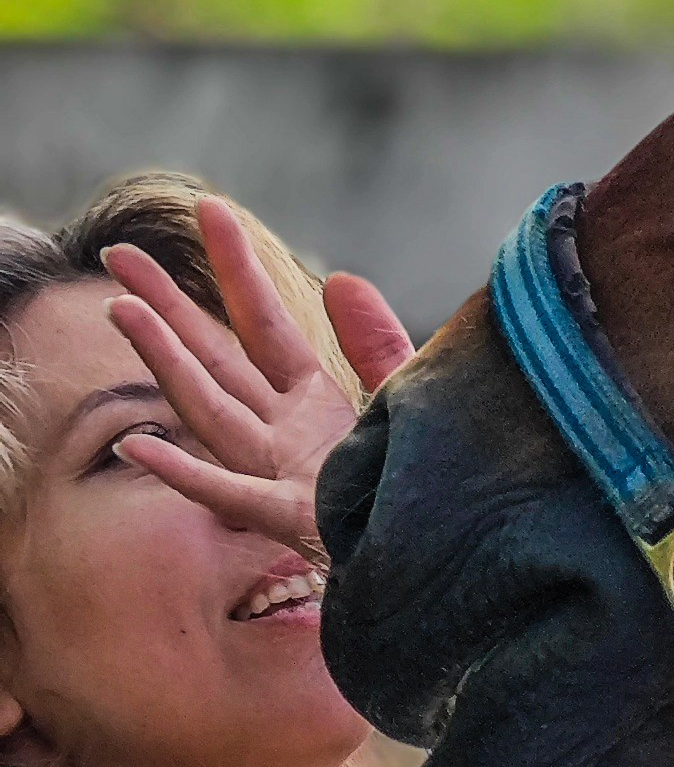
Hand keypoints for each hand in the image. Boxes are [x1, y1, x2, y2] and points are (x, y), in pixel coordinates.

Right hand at [103, 193, 411, 560]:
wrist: (462, 556)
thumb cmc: (432, 485)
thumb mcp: (411, 399)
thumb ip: (378, 344)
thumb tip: (341, 279)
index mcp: (316, 405)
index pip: (265, 324)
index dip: (238, 268)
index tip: (210, 210)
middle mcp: (288, 437)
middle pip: (217, 361)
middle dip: (170, 307)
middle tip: (118, 256)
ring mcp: (285, 478)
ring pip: (212, 413)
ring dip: (166, 363)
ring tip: (122, 312)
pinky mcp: (299, 522)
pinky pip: (233, 496)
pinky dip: (185, 472)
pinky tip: (137, 445)